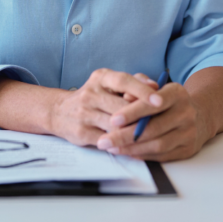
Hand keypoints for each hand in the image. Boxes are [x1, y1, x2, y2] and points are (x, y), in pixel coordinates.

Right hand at [48, 68, 162, 146]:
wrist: (59, 111)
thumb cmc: (95, 95)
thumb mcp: (110, 83)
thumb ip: (134, 81)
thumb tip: (156, 86)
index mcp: (101, 77)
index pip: (124, 81)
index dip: (143, 90)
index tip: (160, 100)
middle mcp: (91, 93)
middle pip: (122, 106)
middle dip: (142, 116)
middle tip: (163, 123)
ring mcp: (84, 113)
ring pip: (116, 126)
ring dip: (134, 131)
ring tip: (152, 135)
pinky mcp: (81, 132)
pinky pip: (107, 140)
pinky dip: (122, 143)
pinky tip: (134, 144)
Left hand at [95, 81, 208, 161]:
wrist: (199, 116)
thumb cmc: (169, 102)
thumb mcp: (157, 91)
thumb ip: (140, 92)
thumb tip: (124, 98)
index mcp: (177, 93)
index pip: (154, 103)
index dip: (133, 112)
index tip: (113, 119)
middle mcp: (186, 112)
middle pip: (154, 127)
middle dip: (126, 135)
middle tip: (105, 140)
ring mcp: (188, 132)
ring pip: (157, 144)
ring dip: (132, 148)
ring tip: (112, 147)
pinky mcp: (187, 149)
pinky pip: (161, 156)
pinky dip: (142, 155)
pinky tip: (127, 152)